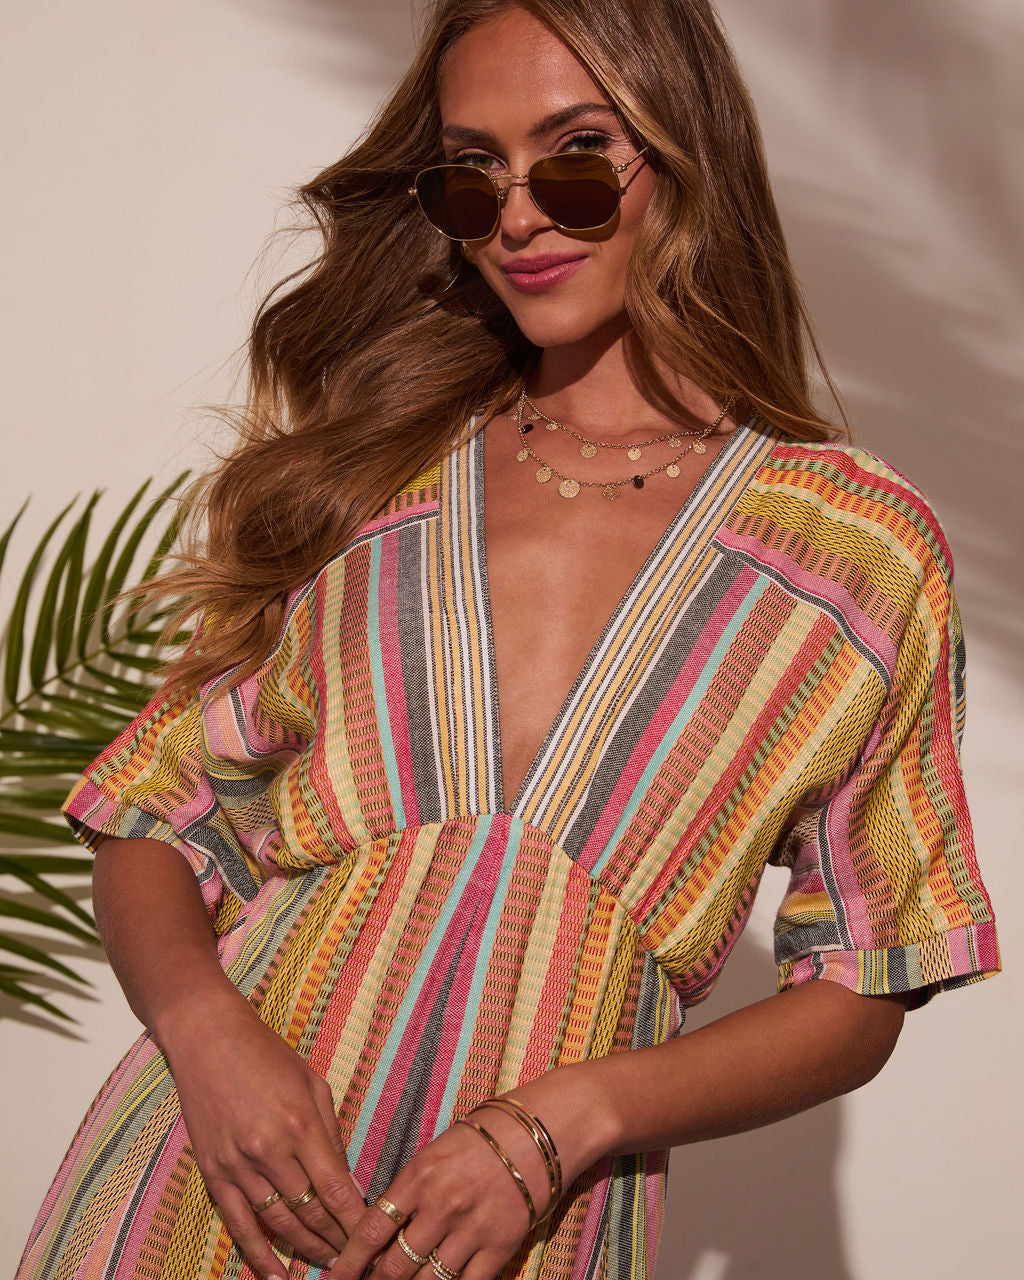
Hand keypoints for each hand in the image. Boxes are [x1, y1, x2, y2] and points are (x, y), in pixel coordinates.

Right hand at [159, 990, 366, 1279]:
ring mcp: (238, 1165)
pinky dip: (258, 1255)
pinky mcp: (213, 1172)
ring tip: (327, 1267)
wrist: (208, 1039)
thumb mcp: (312, 1082)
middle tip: (356, 1260)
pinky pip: (239, 1224)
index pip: (336, 1188)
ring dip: (304, 1250)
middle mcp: (270, 1150)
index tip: (373, 1240)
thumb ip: (329, 1132)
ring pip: (278, 1223)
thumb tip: (345, 1177)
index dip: (355, 1221)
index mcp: (300, 1125)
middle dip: (336, 1241)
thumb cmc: (266, 1055)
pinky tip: (276, 1275)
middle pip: (309, 1212)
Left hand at [328, 1115, 540, 1279]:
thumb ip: (410, 1190)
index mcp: (420, 1176)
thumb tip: (384, 1229)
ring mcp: (472, 1230)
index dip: (350, 1260)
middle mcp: (442, 1206)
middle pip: (395, 1265)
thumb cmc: (484, 1135)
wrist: (540, 1132)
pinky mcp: (500, 1247)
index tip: (335, 1276)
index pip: (373, 1228)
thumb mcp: (436, 1151)